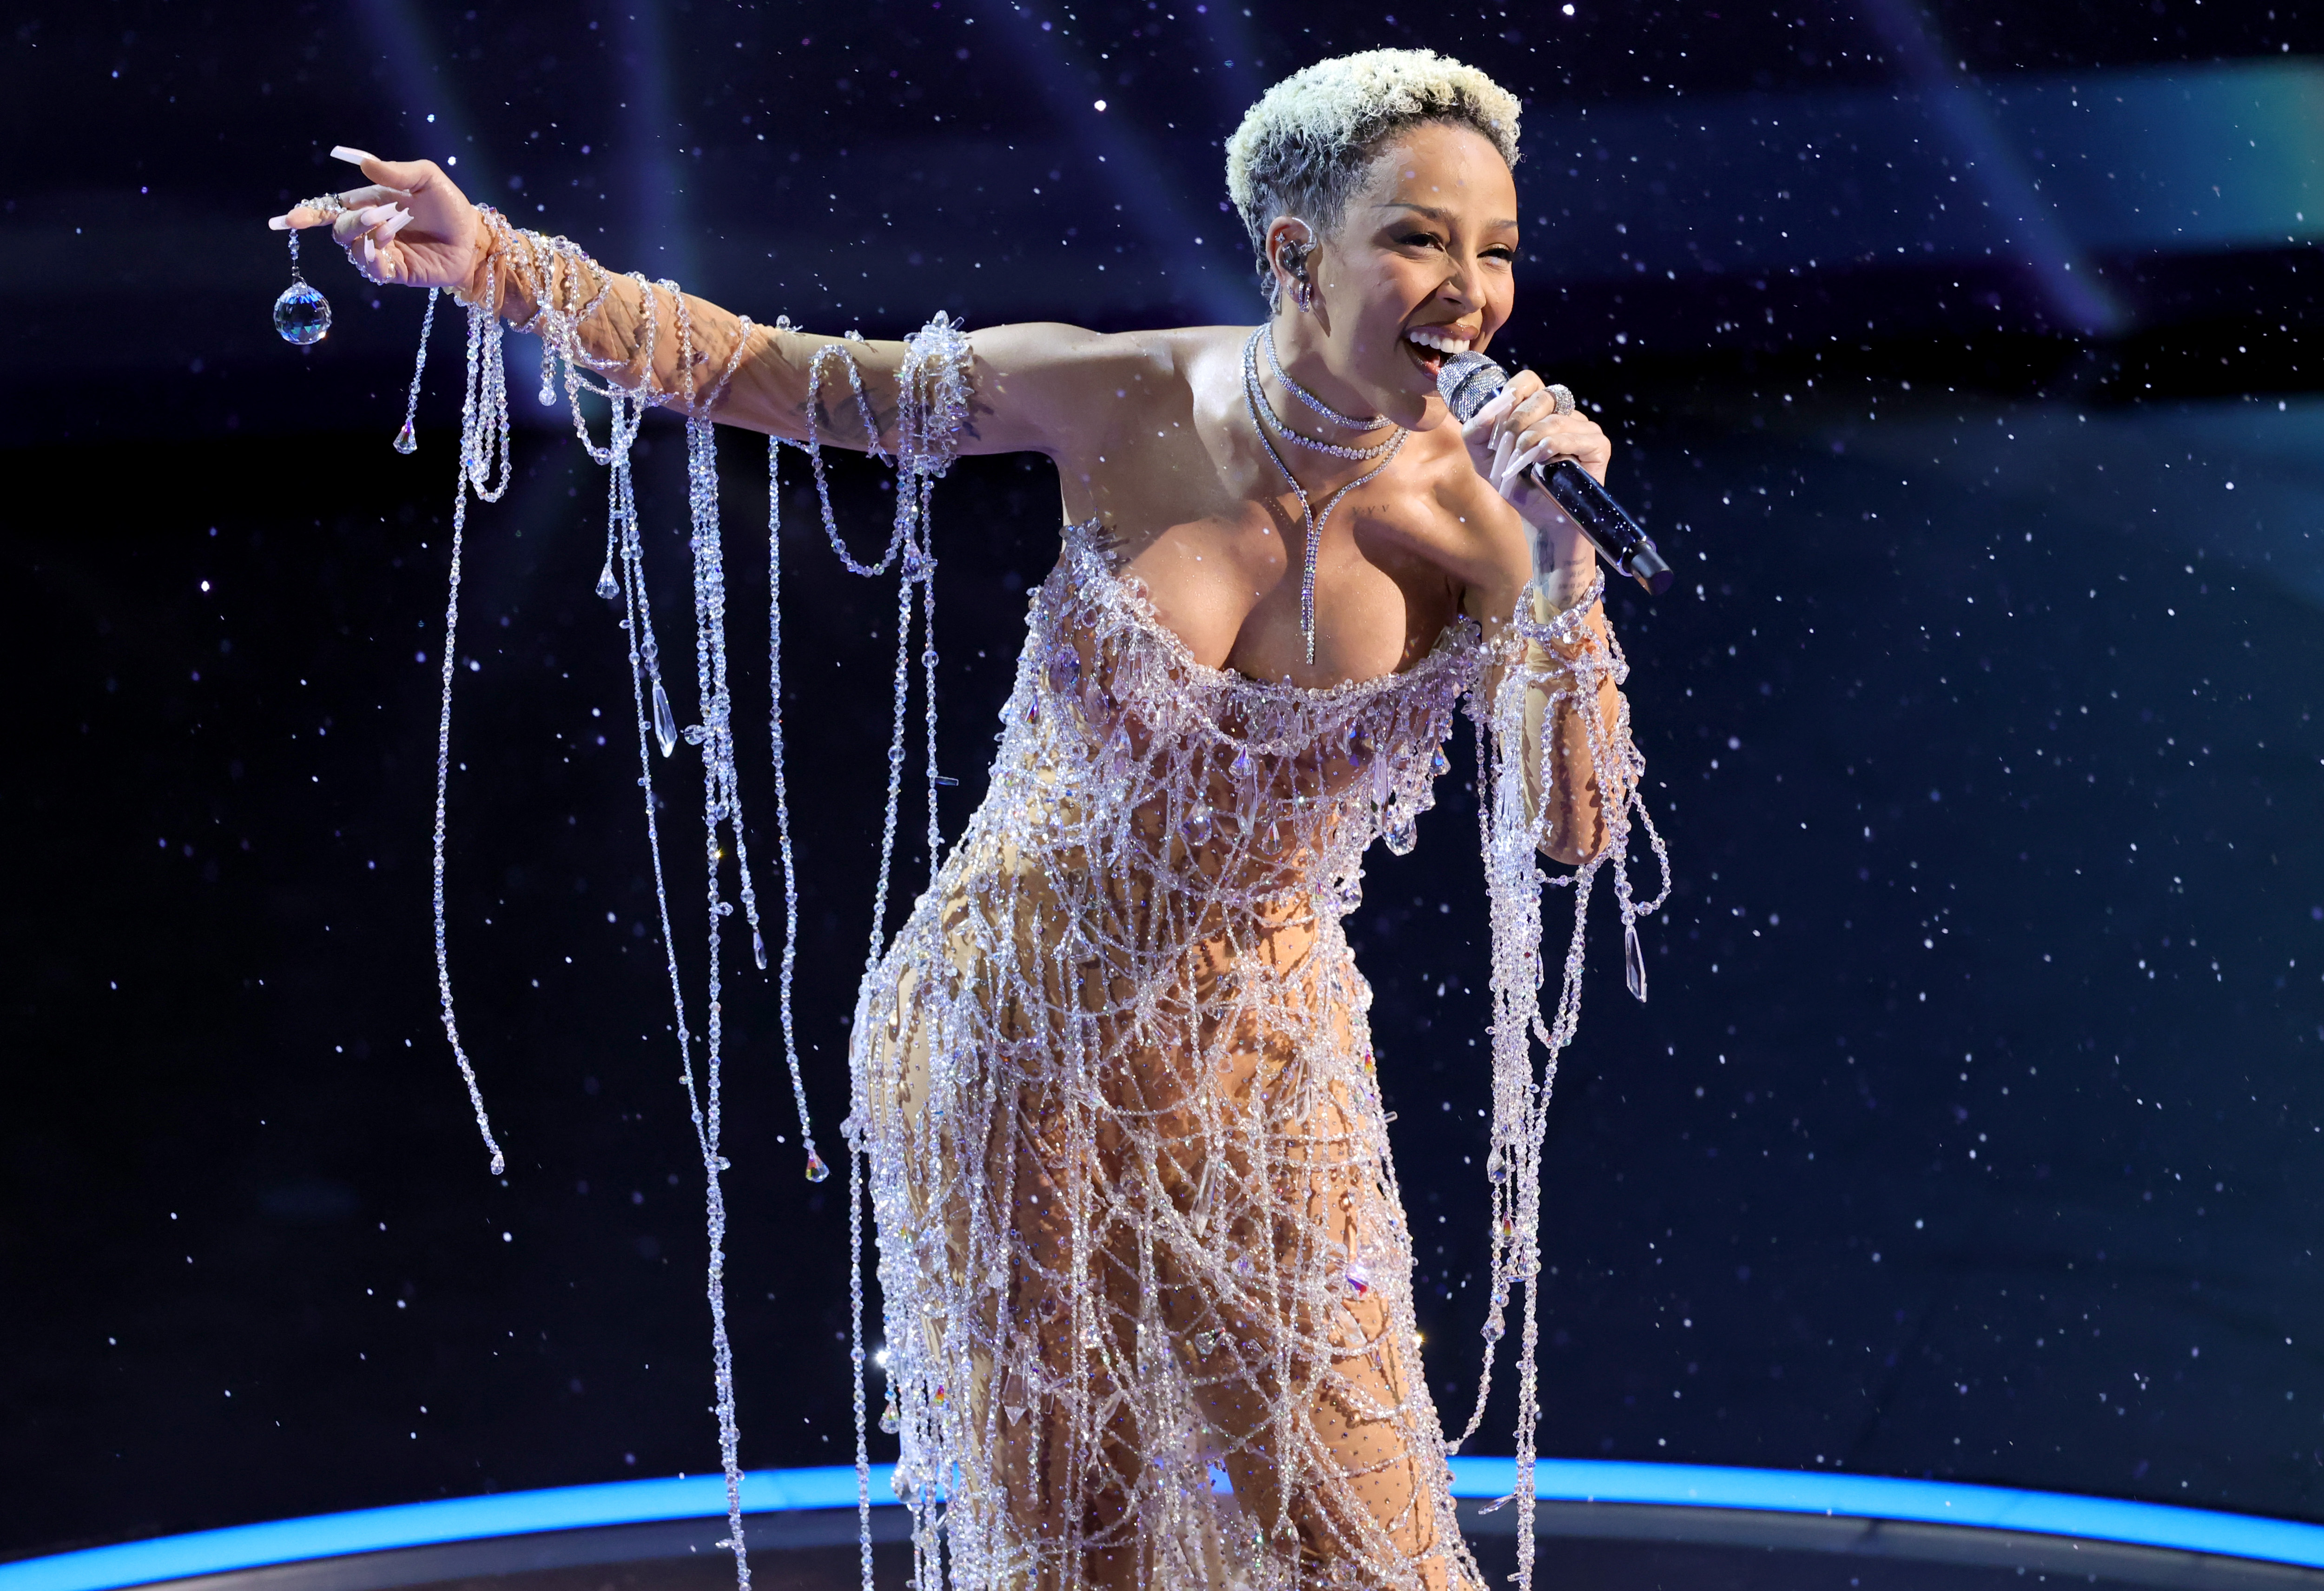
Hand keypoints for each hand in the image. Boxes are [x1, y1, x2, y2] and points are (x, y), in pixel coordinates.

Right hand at [266, 147, 480, 292]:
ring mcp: (382, 251)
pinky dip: (372, 258)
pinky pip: (372, 269)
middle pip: (339, 229)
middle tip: (375, 215)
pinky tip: (385, 245)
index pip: (333, 207)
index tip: (291, 219)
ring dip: (365, 236)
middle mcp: (372, 228)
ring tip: (389, 227)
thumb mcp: (427, 178)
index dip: (311, 213)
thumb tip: (364, 163)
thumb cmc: (450, 205)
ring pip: (353, 249)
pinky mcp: (396, 272)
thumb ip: (396, 172)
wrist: (474, 237)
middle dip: (348, 222)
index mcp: (371, 202)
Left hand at [1459, 368, 1613, 579]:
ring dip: (1531, 439)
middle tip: (1509, 446)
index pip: (1529, 380)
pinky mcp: (1598, 446)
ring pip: (1555, 419)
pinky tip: (1542, 459)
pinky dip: (1553, 446)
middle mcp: (1564, 414)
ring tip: (1522, 461)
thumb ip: (1476, 433)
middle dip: (1518, 421)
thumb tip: (1486, 411)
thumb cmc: (1517, 486)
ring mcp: (1584, 428)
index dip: (1512, 393)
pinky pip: (1575, 437)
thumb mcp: (1485, 460)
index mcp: (1539, 411)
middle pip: (1542, 396)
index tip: (1499, 419)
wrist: (1541, 520)